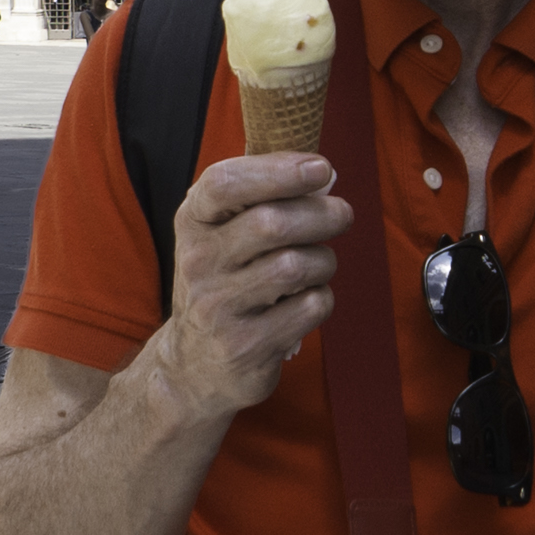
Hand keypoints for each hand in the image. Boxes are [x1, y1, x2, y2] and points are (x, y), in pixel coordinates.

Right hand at [156, 155, 352, 423]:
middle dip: (322, 214)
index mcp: (192, 223)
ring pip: (296, 265)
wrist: (193, 366)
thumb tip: (321, 174)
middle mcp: (198, 263)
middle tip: (342, 214)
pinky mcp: (246, 346)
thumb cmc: (223, 284)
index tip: (321, 168)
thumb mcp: (220, 236)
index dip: (278, 170)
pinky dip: (321, 298)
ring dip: (324, 260)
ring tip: (318, 265)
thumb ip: (260, 201)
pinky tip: (306, 301)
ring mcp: (218, 308)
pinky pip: (309, 307)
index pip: (224, 183)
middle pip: (272, 223)